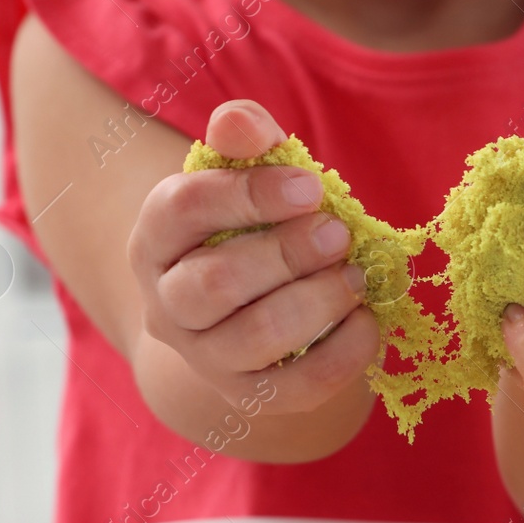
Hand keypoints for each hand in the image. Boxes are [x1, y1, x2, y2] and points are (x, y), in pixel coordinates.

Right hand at [127, 100, 378, 411]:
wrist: (247, 314)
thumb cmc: (250, 229)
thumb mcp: (243, 175)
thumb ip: (243, 140)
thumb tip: (242, 126)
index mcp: (156, 239)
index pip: (182, 210)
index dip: (250, 195)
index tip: (312, 187)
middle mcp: (168, 305)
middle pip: (216, 283)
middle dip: (288, 254)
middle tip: (339, 234)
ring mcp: (207, 358)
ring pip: (255, 337)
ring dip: (318, 301)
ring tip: (356, 276)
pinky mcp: (252, 396)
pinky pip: (298, 386)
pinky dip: (344, 353)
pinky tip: (367, 320)